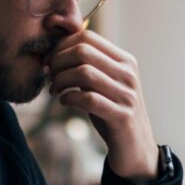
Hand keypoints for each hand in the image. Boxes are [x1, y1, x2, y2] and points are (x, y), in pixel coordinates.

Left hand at [46, 31, 158, 181]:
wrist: (135, 147)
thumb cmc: (113, 112)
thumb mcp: (105, 84)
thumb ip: (89, 67)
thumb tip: (55, 51)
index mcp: (125, 61)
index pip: (88, 37)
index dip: (61, 46)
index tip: (49, 60)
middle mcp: (128, 74)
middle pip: (83, 51)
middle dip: (58, 62)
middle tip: (49, 75)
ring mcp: (126, 95)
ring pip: (84, 73)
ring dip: (61, 80)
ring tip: (55, 90)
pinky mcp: (121, 116)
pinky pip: (88, 99)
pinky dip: (69, 98)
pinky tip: (64, 101)